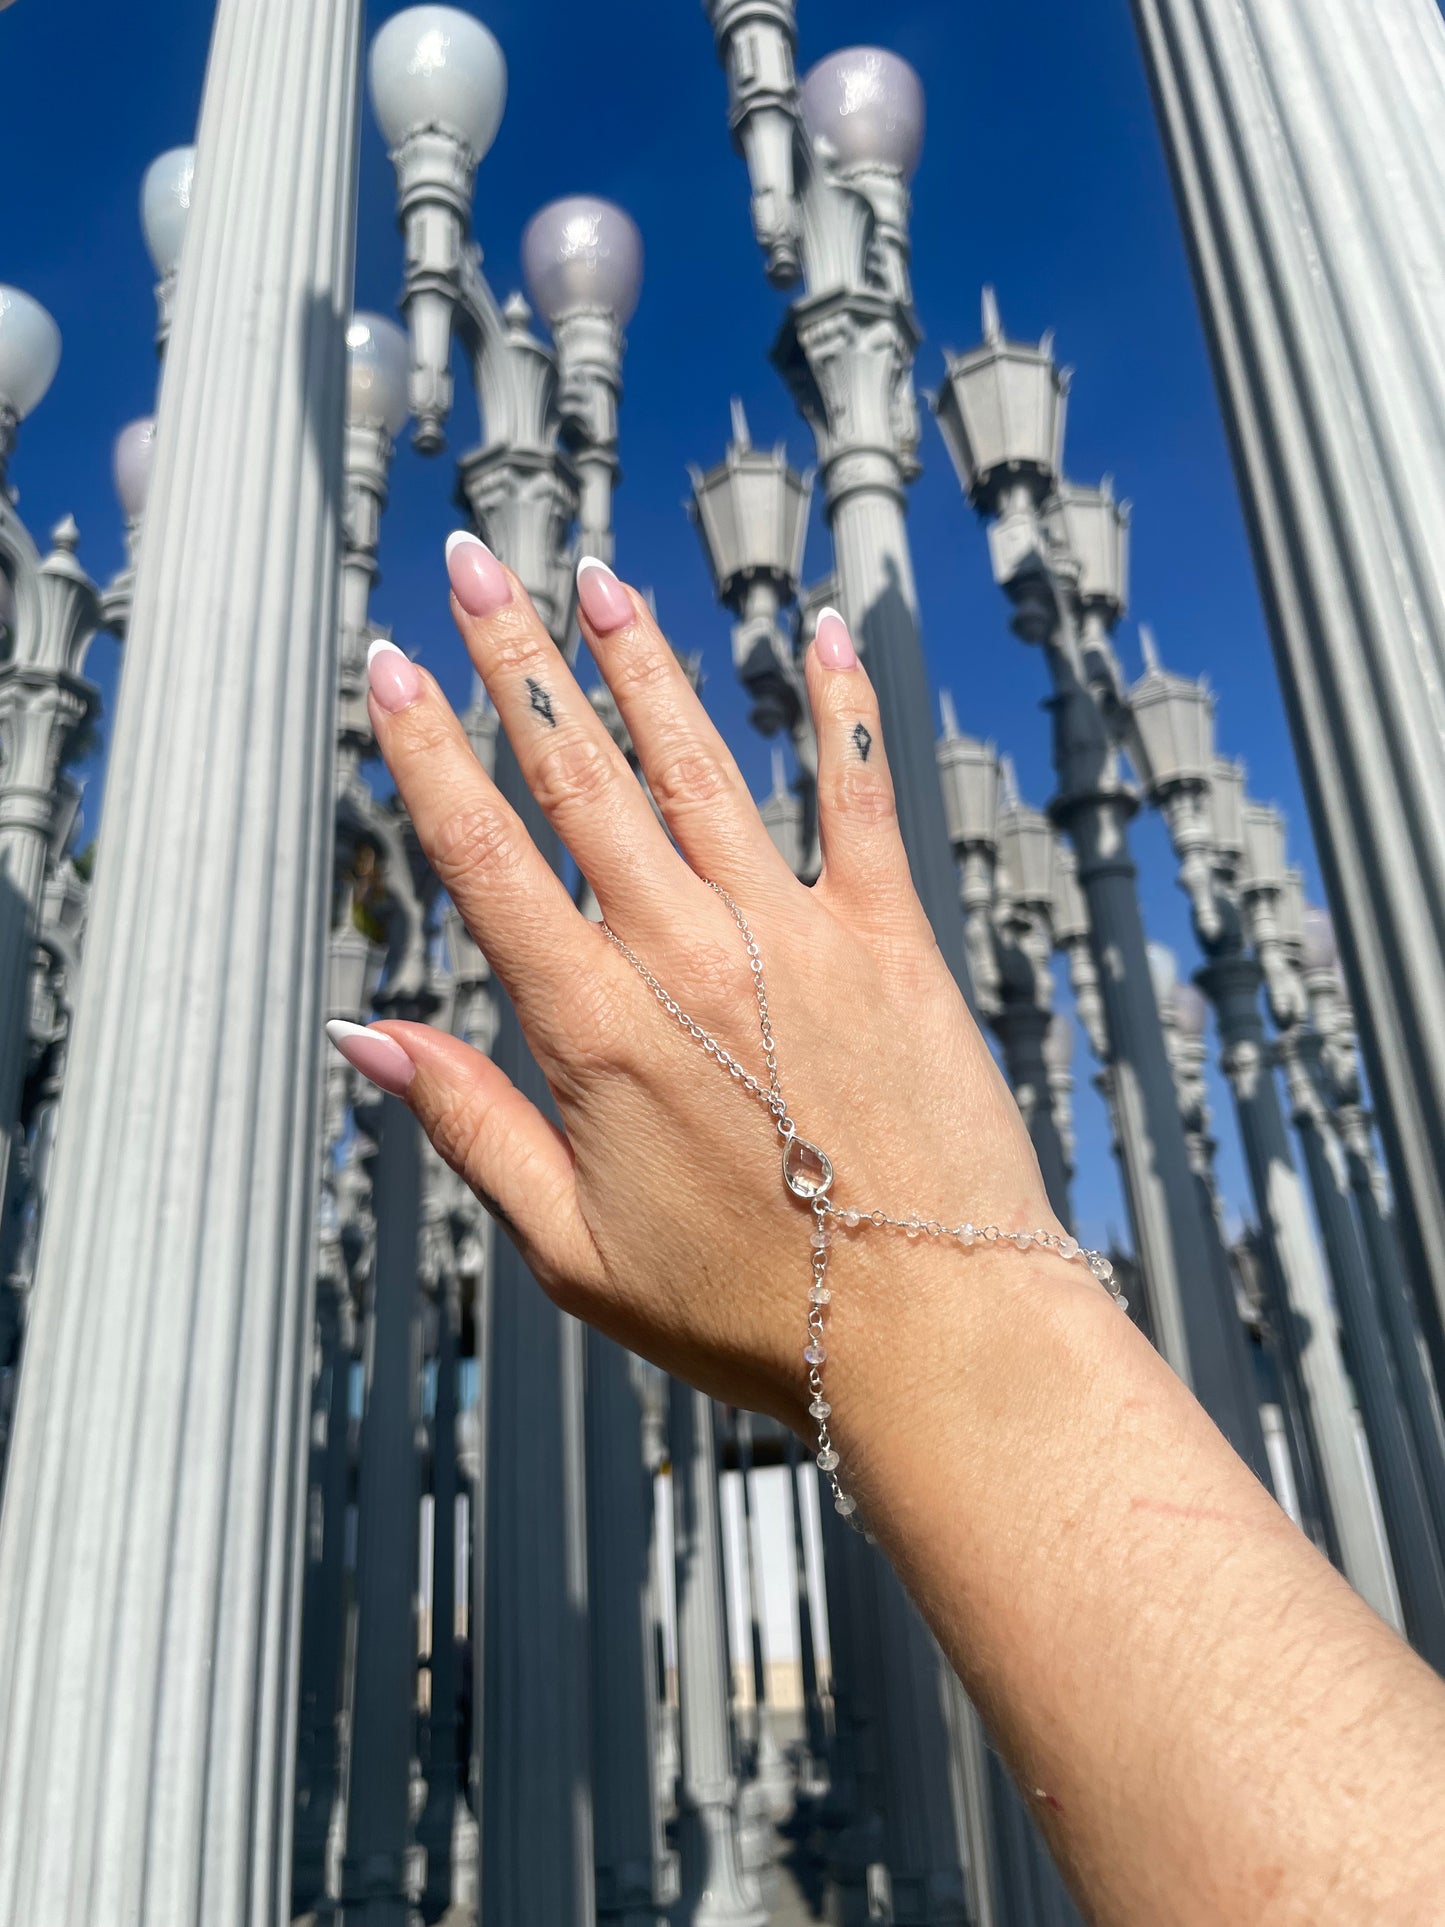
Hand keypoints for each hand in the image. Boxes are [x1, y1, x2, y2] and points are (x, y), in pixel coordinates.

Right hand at [332, 537, 1062, 1435]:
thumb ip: (471, 1125)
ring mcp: (794, 937)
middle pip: (580, 777)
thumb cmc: (750, 1308)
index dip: (427, 753)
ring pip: (698, 765)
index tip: (392, 669)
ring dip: (643, 665)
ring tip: (598, 580)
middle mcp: (686, 955)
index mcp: (595, 1029)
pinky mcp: (890, 939)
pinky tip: (821, 632)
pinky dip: (839, 711)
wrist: (934, 1331)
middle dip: (518, 661)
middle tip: (477, 567)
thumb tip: (365, 1039)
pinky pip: (859, 798)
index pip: (485, 857)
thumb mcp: (573, 1246)